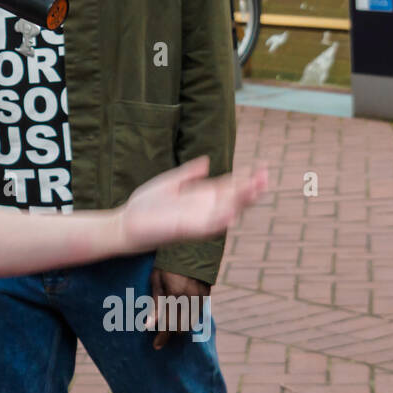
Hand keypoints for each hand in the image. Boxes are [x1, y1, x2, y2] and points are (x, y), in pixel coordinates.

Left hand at [116, 156, 266, 255]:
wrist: (125, 223)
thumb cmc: (146, 205)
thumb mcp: (170, 183)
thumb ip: (188, 174)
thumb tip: (207, 162)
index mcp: (202, 196)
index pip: (231, 186)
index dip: (248, 177)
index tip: (264, 166)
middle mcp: (204, 209)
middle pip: (234, 198)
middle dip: (251, 188)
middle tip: (266, 176)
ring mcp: (197, 221)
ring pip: (226, 211)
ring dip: (241, 202)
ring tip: (256, 189)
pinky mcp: (185, 231)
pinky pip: (206, 227)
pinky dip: (218, 221)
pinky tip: (231, 214)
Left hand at [148, 269, 209, 350]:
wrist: (190, 250)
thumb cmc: (167, 264)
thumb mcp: (156, 281)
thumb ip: (154, 305)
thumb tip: (148, 326)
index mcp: (175, 296)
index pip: (168, 325)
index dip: (162, 338)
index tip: (156, 346)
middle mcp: (190, 300)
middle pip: (181, 328)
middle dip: (171, 331)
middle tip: (161, 329)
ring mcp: (200, 299)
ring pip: (191, 323)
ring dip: (180, 325)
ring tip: (170, 319)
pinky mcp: (206, 297)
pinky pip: (197, 315)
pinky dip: (189, 317)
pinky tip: (181, 310)